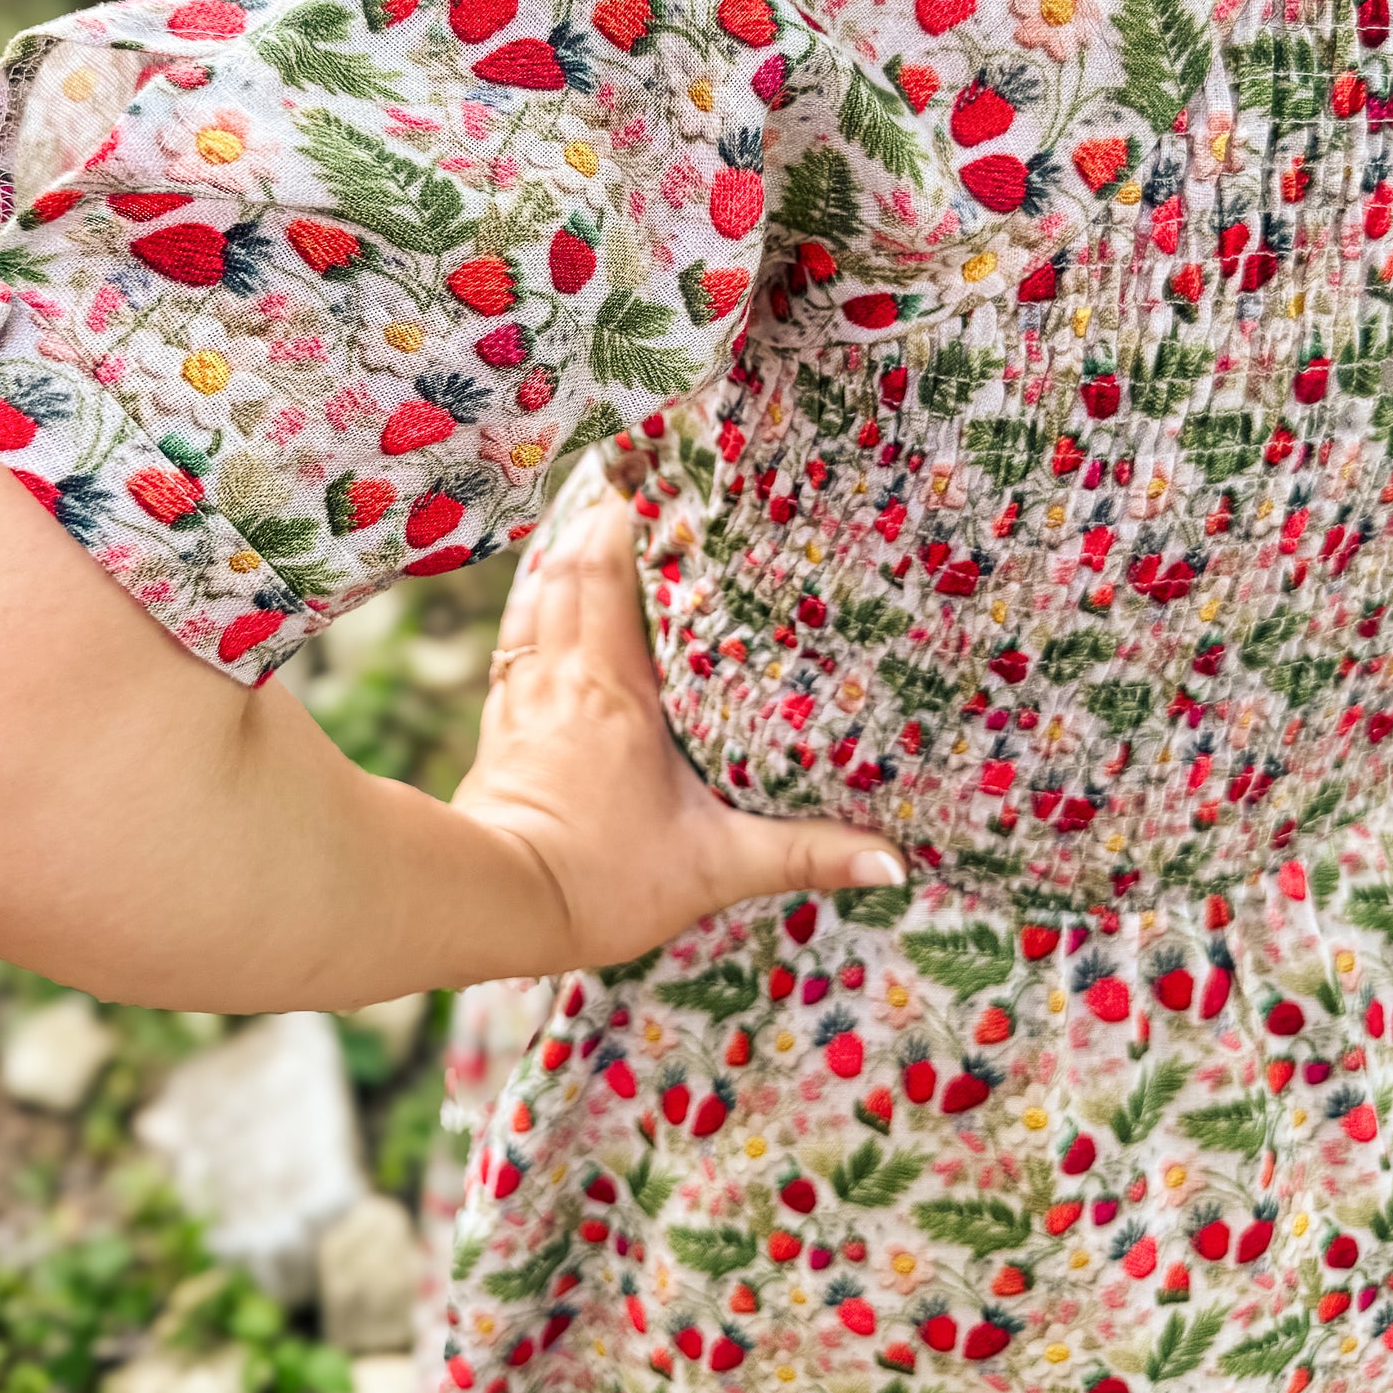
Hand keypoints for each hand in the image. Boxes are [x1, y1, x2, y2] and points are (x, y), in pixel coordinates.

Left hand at [452, 489, 906, 974]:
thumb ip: (804, 855)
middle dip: (599, 521)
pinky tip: (541, 597)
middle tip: (636, 484)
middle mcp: (564, 675)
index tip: (661, 483)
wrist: (499, 909)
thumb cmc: (603, 881)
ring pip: (536, 597)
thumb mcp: (717, 867)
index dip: (629, 524)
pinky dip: (530, 605)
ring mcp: (525, 696)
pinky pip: (514, 641)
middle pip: (570, 568)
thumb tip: (894, 863)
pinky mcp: (500, 727)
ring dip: (559, 554)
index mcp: (615, 688)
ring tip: (591, 519)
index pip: (612, 576)